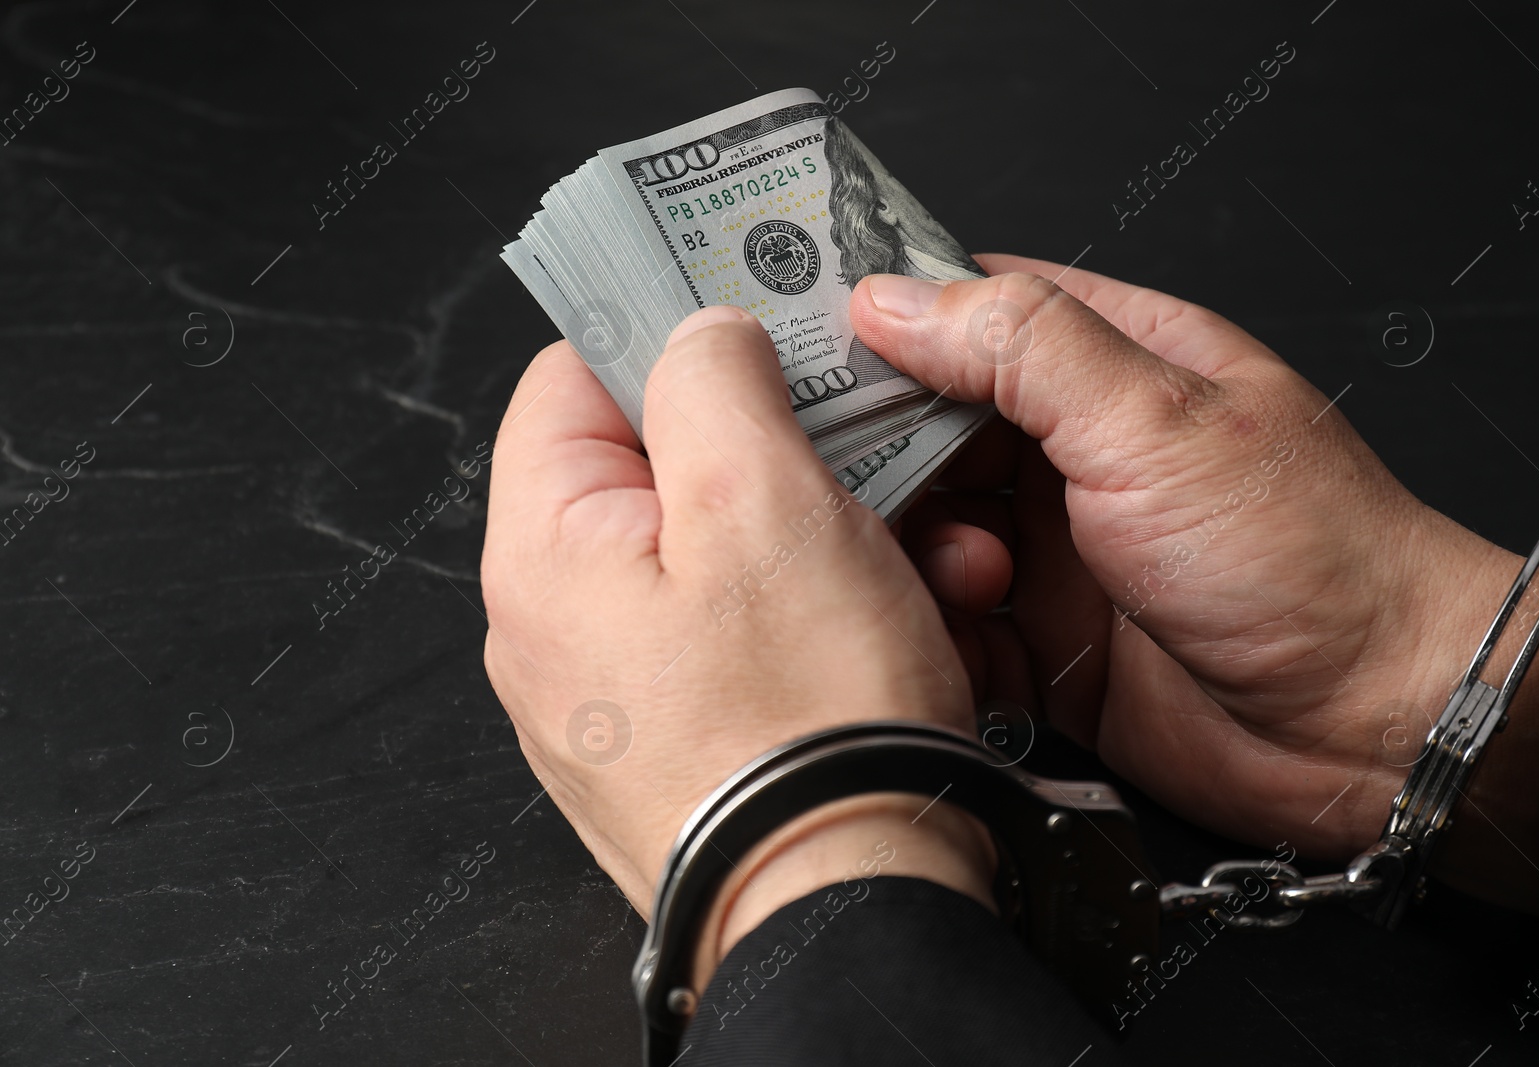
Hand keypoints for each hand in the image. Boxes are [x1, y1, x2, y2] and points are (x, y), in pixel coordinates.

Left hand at [480, 306, 993, 983]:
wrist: (849, 906)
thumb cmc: (806, 720)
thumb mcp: (763, 499)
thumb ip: (713, 381)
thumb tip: (697, 333)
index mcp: (542, 553)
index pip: (572, 378)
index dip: (669, 334)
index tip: (756, 323)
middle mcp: (554, 628)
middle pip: (657, 468)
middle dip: (777, 448)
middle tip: (862, 446)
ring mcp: (615, 694)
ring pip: (717, 553)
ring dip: (820, 531)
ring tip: (914, 550)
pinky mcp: (678, 739)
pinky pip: (739, 632)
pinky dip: (814, 607)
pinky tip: (895, 615)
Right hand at [851, 254, 1538, 912]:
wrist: (1374, 724)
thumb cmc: (1311, 556)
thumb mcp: (1155, 417)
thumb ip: (1019, 345)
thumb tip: (894, 299)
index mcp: (1110, 365)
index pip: (967, 311)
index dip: (887, 326)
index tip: (812, 354)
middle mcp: (1075, 453)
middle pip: (926, 429)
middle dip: (890, 461)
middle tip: (876, 489)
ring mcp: (1057, 551)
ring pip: (926, 534)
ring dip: (924, 557)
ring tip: (976, 582)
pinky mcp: (1047, 645)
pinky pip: (952, 631)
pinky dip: (943, 638)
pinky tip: (974, 646)